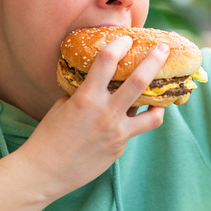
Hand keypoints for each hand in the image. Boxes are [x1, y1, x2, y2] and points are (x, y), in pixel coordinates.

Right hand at [23, 35, 169, 193]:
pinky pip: (136, 129)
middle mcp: (106, 114)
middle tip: (163, 49)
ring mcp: (117, 133)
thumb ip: (85, 92)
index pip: (107, 61)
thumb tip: (102, 81)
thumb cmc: (49, 135)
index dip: (119, 45)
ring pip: (153, 114)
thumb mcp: (63, 105)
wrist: (45, 172)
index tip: (125, 38)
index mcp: (86, 98)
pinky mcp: (120, 148)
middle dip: (155, 60)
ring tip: (165, 92)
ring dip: (162, 99)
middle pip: (139, 81)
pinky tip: (139, 115)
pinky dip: (138, 119)